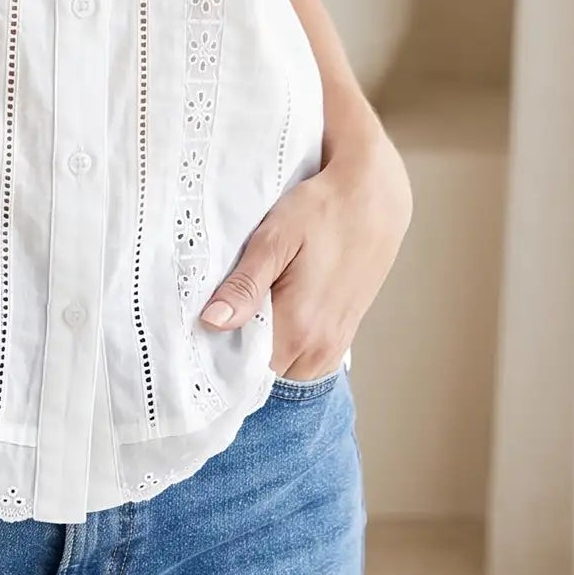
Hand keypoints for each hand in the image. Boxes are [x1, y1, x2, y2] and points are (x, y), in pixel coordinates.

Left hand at [199, 129, 412, 377]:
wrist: (373, 198)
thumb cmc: (322, 211)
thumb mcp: (274, 240)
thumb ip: (244, 286)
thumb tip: (212, 321)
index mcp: (299, 328)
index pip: (246, 372)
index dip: (219, 357)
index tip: (200, 336)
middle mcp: (321, 347)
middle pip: (266, 376)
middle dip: (240, 357)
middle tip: (219, 321)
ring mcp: (337, 343)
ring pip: (288, 371)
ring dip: (266, 353)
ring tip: (246, 317)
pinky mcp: (346, 333)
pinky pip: (309, 360)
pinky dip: (288, 348)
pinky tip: (274, 316)